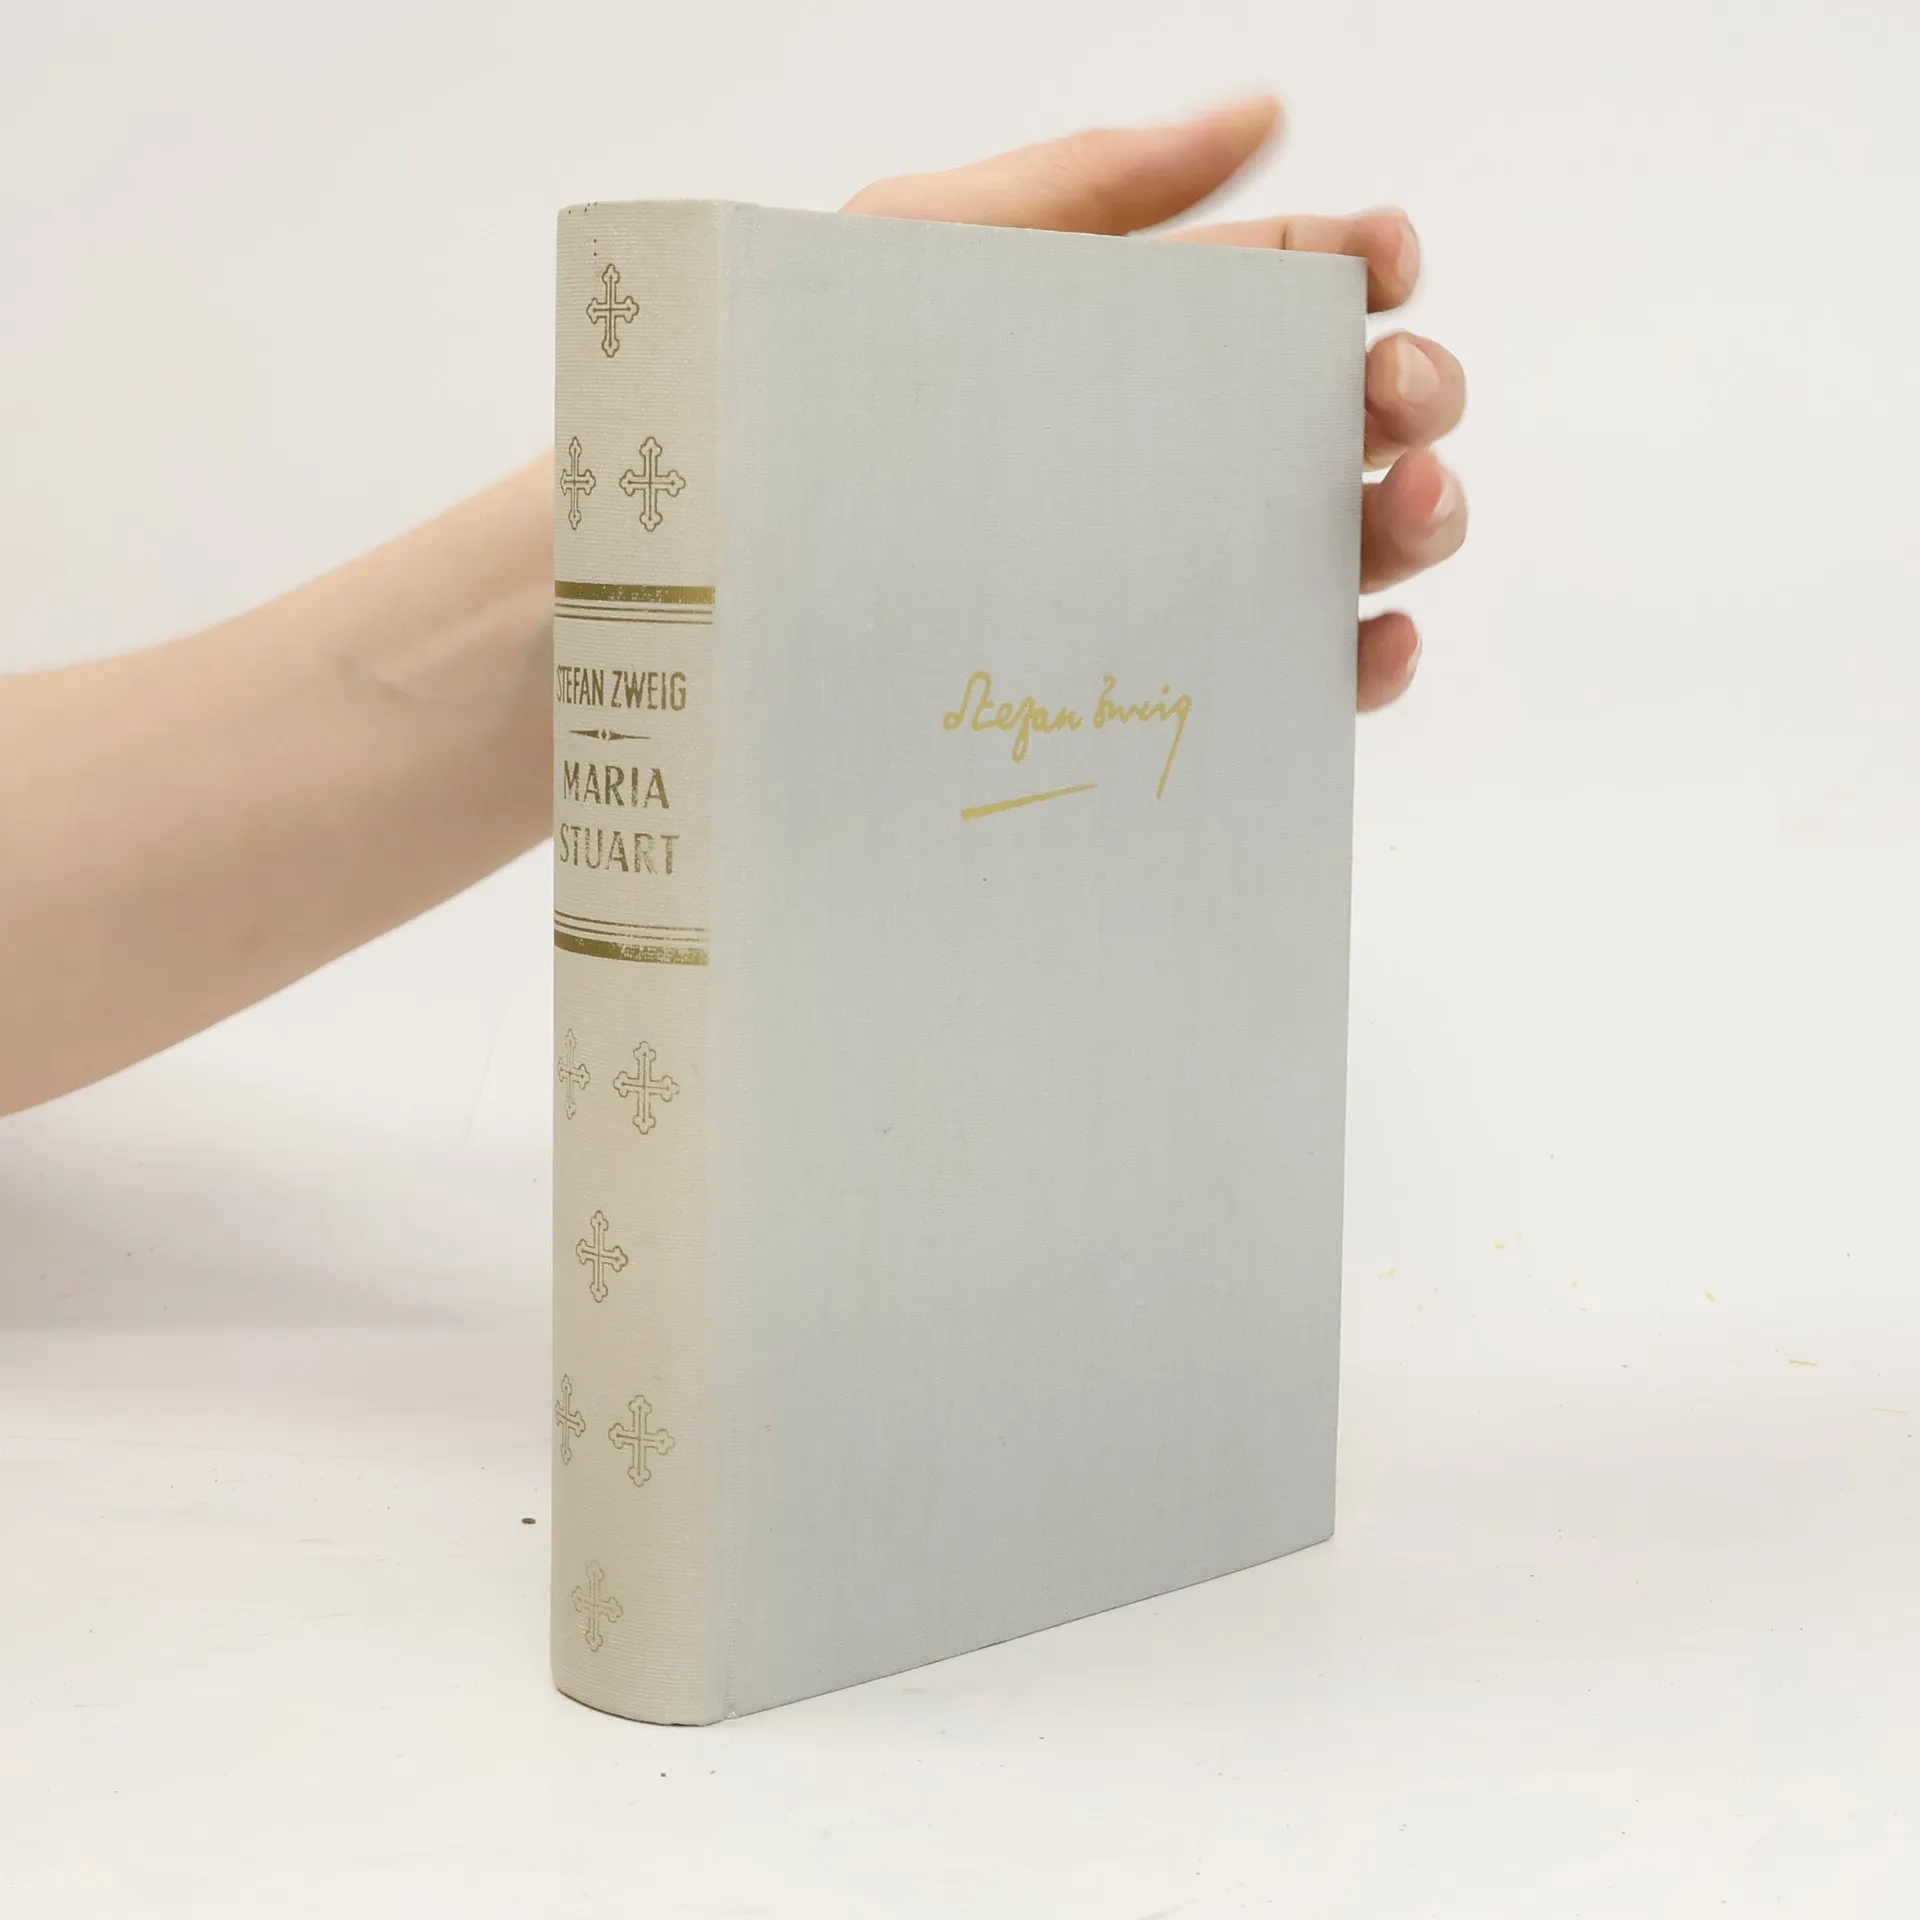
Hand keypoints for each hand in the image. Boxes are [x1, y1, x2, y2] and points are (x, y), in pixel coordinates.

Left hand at [844, 94, 1466, 712]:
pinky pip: (1297, 679)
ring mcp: (1184, 576)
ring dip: (1417, 521)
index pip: (1293, 291)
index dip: (1367, 265)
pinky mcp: (1170, 684)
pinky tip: (1376, 636)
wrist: (726, 574)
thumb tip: (1259, 114)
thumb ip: (1089, 183)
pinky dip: (1366, 659)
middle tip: (1399, 396)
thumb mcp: (928, 252)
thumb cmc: (805, 399)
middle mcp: (1179, 459)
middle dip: (1410, 393)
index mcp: (1143, 343)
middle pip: (1346, 419)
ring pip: (1346, 545)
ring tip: (1411, 506)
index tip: (1390, 263)